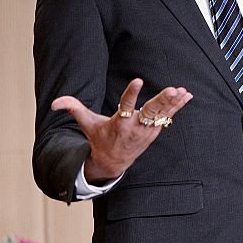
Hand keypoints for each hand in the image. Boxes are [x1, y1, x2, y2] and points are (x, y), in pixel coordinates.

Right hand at [51, 78, 192, 183]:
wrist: (113, 162)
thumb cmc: (99, 138)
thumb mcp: (86, 124)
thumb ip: (73, 108)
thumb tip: (54, 103)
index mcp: (118, 123)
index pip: (126, 106)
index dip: (132, 94)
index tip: (138, 80)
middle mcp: (135, 127)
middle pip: (150, 112)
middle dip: (161, 101)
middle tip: (172, 90)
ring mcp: (147, 130)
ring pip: (162, 115)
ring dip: (173, 103)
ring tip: (182, 91)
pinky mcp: (154, 132)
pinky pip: (168, 117)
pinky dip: (178, 107)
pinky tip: (187, 95)